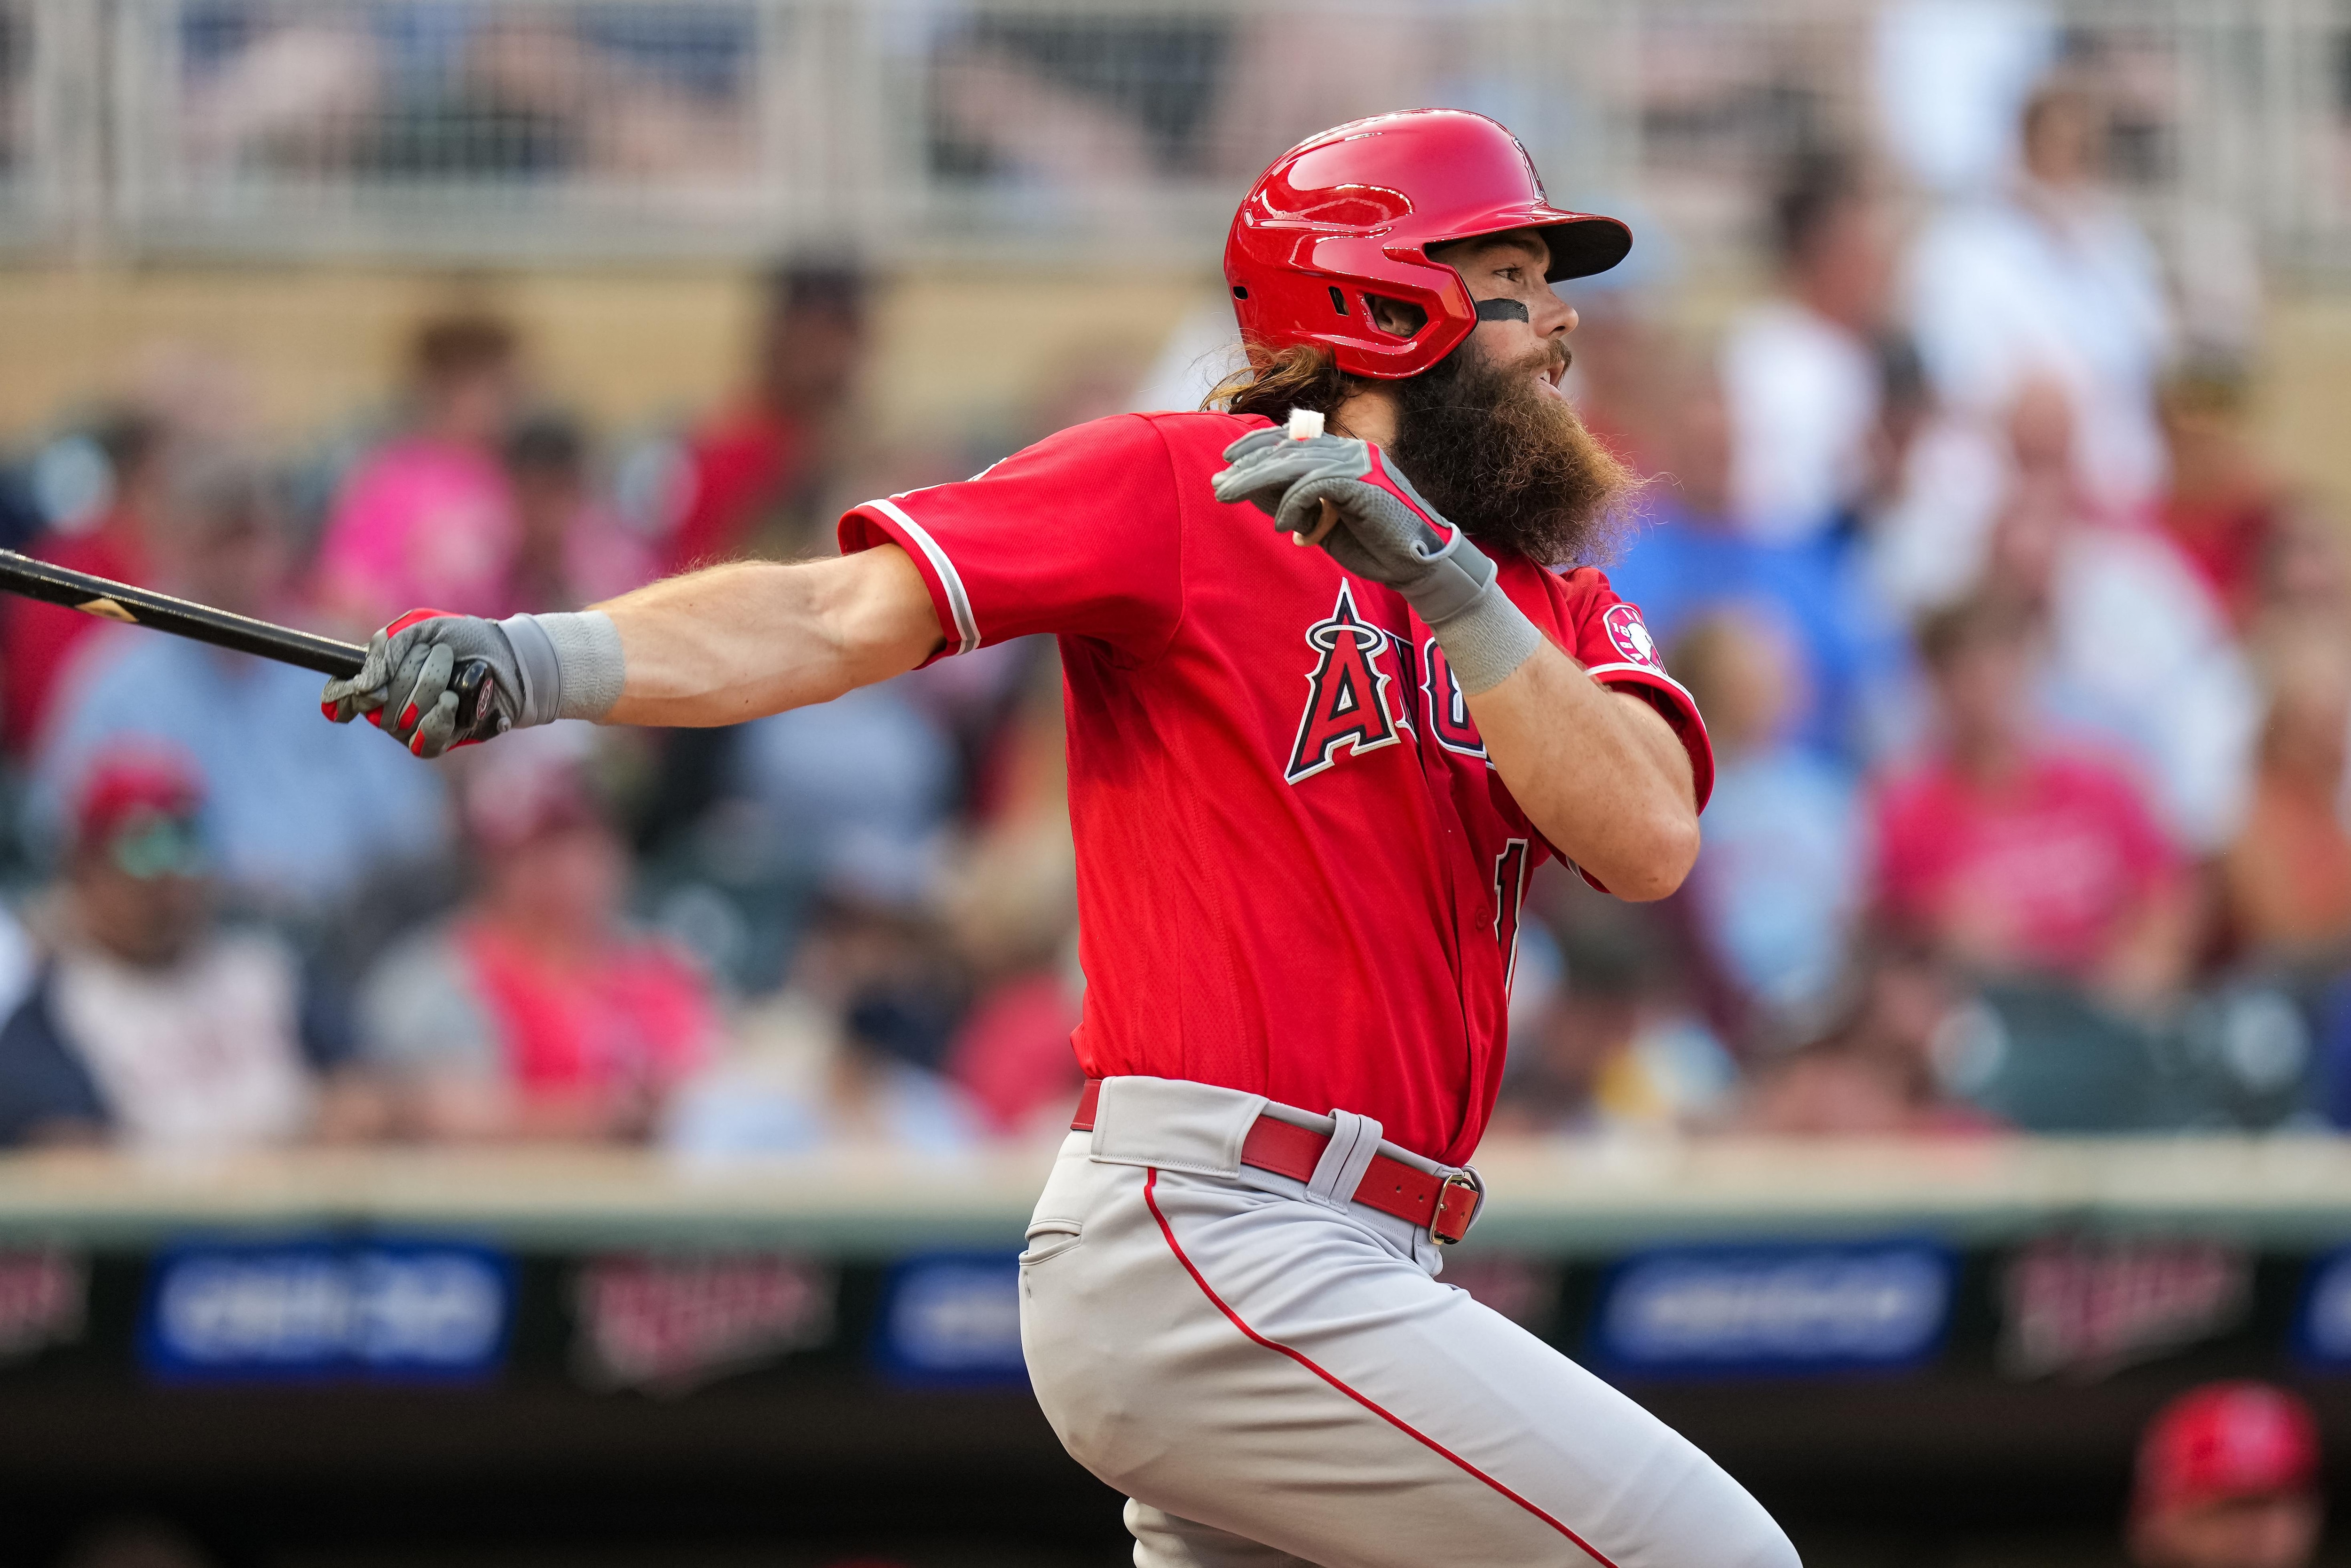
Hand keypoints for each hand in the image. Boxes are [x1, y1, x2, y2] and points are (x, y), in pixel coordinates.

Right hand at [320, 610, 520, 757]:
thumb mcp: (420, 629)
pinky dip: (437, 718)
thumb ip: (387, 650)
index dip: (340, 695)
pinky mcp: (437, 741)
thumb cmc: (461, 640)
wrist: (505, 656)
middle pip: (376, 702)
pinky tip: (449, 700)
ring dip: (431, 683)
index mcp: (376, 677)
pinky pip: (423, 741)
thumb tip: (364, 686)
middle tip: (440, 652)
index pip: (340, 695)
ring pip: (401, 718)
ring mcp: (409, 727)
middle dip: (410, 670)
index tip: (363, 687)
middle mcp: (387, 706)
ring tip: (453, 666)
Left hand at [1210, 428, 1498, 628]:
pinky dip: (1294, 504)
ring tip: (1228, 495)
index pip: (1292, 440)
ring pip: (1295, 463)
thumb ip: (1292, 502)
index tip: (1227, 461)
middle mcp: (1351, 452)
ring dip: (1256, 479)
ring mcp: (1360, 464)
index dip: (1257, 446)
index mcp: (1344, 455)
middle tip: (1218, 482)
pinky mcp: (1364, 483)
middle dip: (1248, 465)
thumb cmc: (1374, 545)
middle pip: (1288, 449)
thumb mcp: (1322, 521)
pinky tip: (1284, 526)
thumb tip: (1249, 490)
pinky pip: (1315, 485)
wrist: (1419, 564)